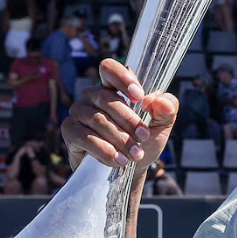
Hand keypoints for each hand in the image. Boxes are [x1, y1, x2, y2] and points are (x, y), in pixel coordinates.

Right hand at [63, 58, 176, 173]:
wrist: (129, 169)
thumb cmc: (143, 141)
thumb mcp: (162, 125)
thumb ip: (167, 109)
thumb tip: (161, 101)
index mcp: (113, 87)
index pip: (109, 68)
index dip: (122, 78)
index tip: (139, 97)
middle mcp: (92, 95)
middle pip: (106, 99)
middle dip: (129, 120)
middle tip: (143, 137)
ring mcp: (78, 112)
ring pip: (97, 120)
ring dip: (120, 139)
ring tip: (135, 154)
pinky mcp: (69, 130)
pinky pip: (85, 137)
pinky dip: (105, 150)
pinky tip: (119, 160)